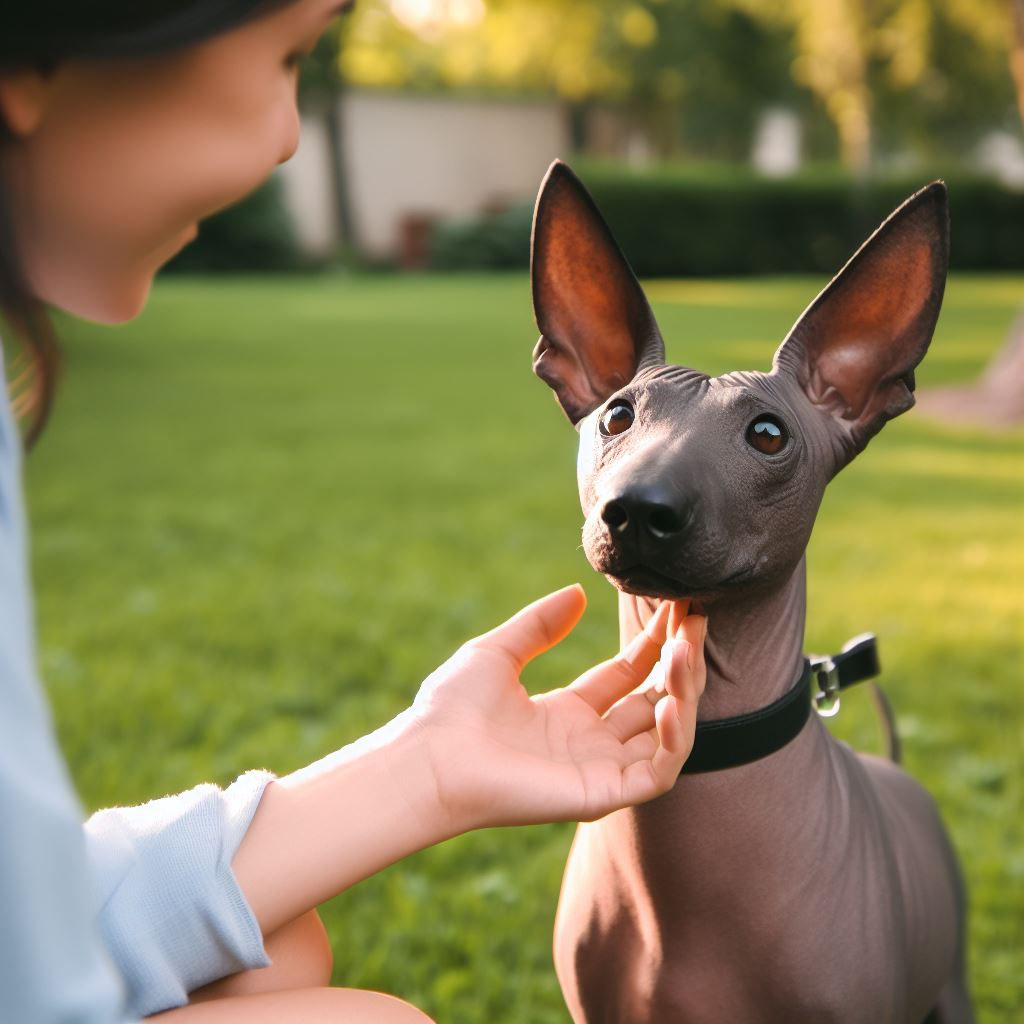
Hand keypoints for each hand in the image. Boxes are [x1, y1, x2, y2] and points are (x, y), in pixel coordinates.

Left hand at [411, 584, 706, 830]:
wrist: (430, 756)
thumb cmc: (451, 708)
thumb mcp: (498, 651)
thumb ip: (540, 624)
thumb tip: (578, 591)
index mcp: (564, 712)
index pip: (626, 676)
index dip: (653, 644)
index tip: (676, 609)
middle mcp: (587, 742)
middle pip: (652, 701)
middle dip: (678, 662)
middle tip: (695, 622)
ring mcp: (597, 770)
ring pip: (665, 734)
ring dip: (683, 693)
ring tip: (685, 651)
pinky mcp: (601, 794)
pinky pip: (657, 772)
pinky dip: (675, 739)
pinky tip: (673, 702)